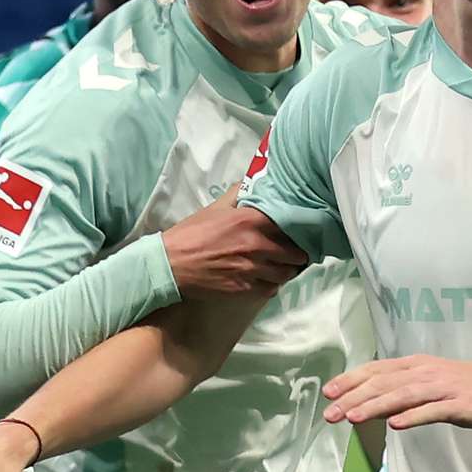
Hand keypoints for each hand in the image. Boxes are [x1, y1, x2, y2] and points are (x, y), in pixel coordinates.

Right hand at [163, 190, 307, 297]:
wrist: (169, 264)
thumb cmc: (191, 234)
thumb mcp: (215, 208)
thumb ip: (238, 194)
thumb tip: (253, 182)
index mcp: (249, 220)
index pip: (290, 225)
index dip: (299, 230)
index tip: (302, 232)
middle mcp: (255, 245)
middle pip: (294, 254)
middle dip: (297, 254)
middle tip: (297, 253)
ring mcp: (251, 269)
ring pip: (286, 273)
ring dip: (287, 270)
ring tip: (283, 267)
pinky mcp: (244, 289)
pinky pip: (270, 289)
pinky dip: (271, 285)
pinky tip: (266, 279)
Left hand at [323, 354, 471, 430]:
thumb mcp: (435, 382)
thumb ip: (406, 390)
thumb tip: (374, 403)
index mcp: (419, 365)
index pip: (377, 370)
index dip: (351, 380)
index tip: (328, 393)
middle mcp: (427, 373)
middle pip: (384, 383)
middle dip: (354, 397)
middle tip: (330, 413)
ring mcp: (444, 388)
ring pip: (403, 396)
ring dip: (375, 406)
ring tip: (352, 418)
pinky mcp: (460, 405)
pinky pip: (433, 411)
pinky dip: (413, 417)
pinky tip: (395, 425)